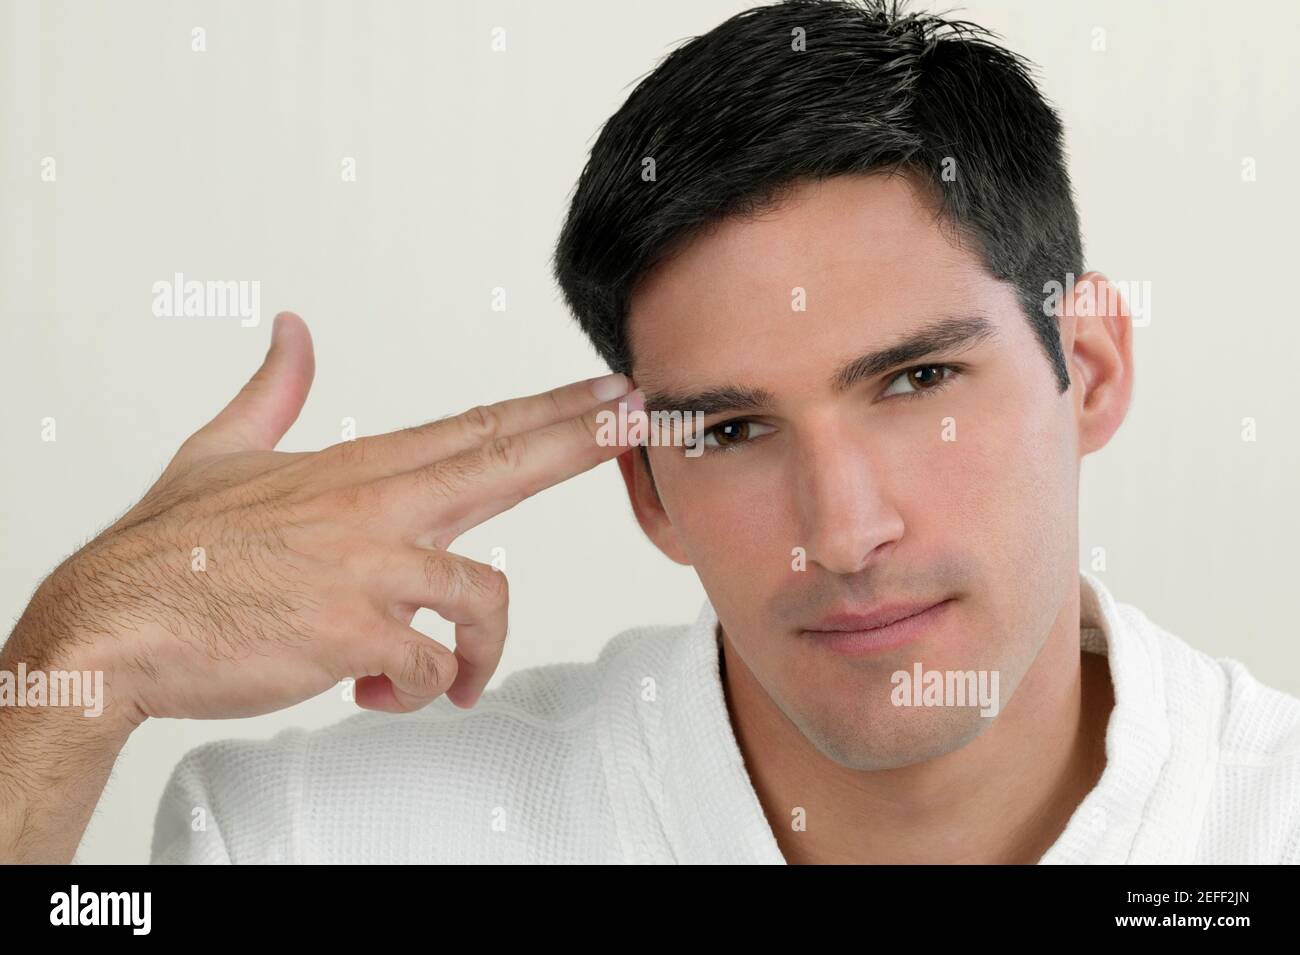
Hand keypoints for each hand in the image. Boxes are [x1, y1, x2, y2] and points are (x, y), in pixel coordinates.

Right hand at [18, 311, 641, 722]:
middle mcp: (375, 509)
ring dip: (478, 650)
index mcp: (358, 469)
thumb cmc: (166, 547)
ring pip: (483, 598)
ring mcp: (367, 570)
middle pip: (504, 462)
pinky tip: (382, 696)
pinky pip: (432, 667)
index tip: (608, 392)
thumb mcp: (221, 449)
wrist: (110, 623)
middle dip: (583, 441)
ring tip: (449, 679)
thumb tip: (293, 330)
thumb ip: (274, 391)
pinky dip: (423, 691)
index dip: (551, 411)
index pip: (476, 429)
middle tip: (644, 421)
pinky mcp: (351, 634)